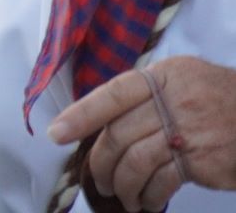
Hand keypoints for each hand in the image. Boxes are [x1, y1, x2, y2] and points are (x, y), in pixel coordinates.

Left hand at [50, 56, 235, 210]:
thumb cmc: (219, 99)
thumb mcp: (183, 79)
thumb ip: (146, 93)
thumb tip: (103, 119)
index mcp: (162, 76)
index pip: (112, 94)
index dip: (81, 115)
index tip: (57, 133)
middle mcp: (172, 100)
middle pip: (118, 133)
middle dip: (100, 161)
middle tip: (97, 179)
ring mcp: (188, 130)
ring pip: (135, 160)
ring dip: (121, 184)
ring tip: (121, 195)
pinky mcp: (201, 161)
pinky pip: (161, 181)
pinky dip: (148, 195)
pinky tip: (146, 201)